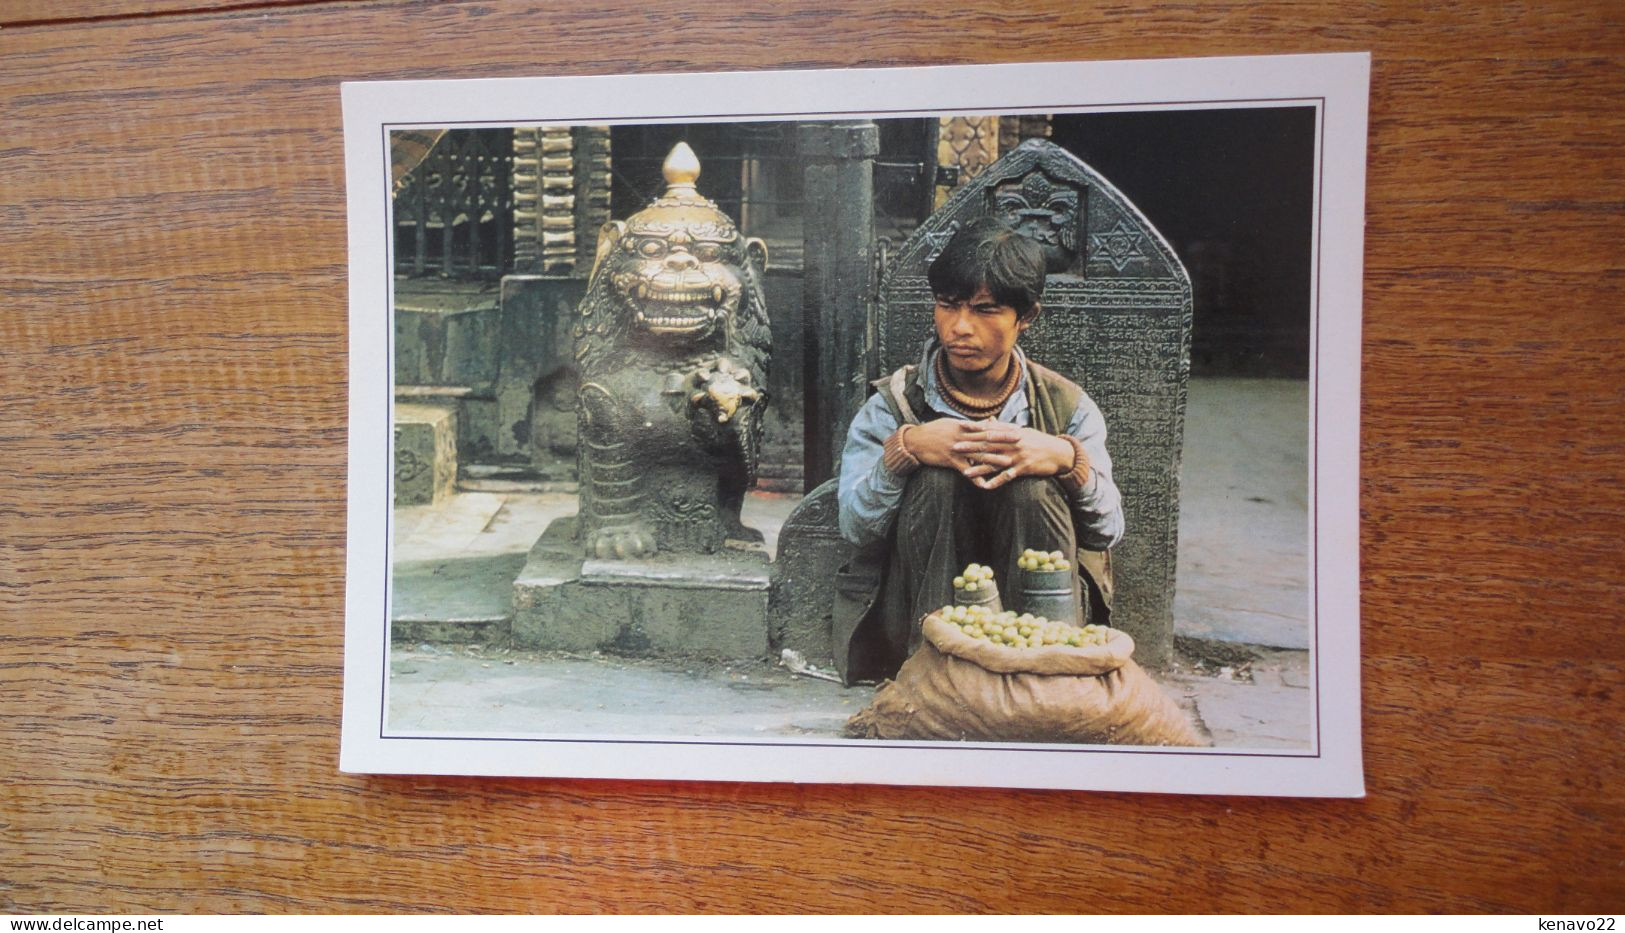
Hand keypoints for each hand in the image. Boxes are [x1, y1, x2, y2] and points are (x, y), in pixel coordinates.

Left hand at [948, 421, 1077, 489]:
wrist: (1059, 452)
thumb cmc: (1039, 441)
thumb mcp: (1023, 431)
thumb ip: (1004, 428)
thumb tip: (990, 421)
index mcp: (1012, 432)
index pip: (990, 429)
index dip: (974, 428)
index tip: (959, 427)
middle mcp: (1014, 442)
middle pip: (988, 445)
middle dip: (970, 447)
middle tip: (955, 447)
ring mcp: (1018, 456)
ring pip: (995, 462)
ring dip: (979, 468)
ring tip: (965, 472)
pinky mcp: (1024, 468)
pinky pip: (1007, 476)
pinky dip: (996, 482)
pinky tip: (985, 486)